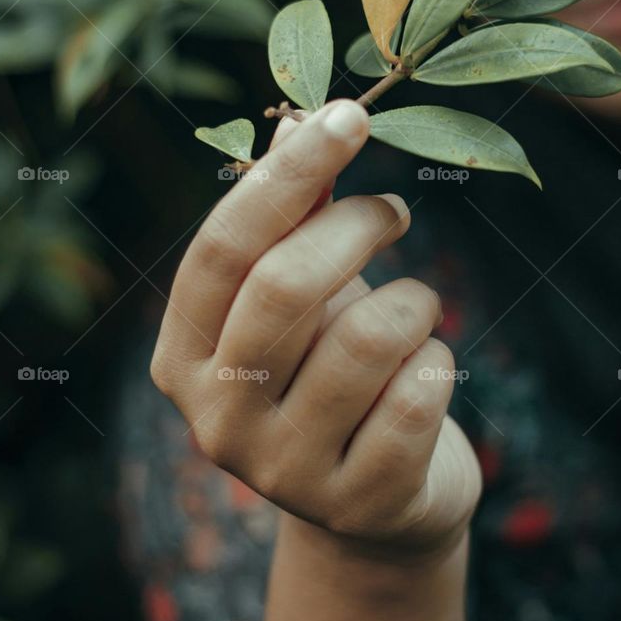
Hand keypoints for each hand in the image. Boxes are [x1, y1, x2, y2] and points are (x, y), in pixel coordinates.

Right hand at [151, 99, 481, 560]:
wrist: (376, 500)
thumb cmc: (329, 369)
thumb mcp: (300, 296)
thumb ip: (292, 216)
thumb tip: (299, 120)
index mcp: (182, 354)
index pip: (223, 247)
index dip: (289, 174)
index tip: (349, 115)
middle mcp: (217, 418)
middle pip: (285, 287)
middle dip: (357, 225)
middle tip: (395, 209)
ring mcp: (283, 472)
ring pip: (367, 339)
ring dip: (412, 300)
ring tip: (416, 305)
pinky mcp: (358, 504)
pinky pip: (419, 397)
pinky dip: (437, 362)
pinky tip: (426, 372)